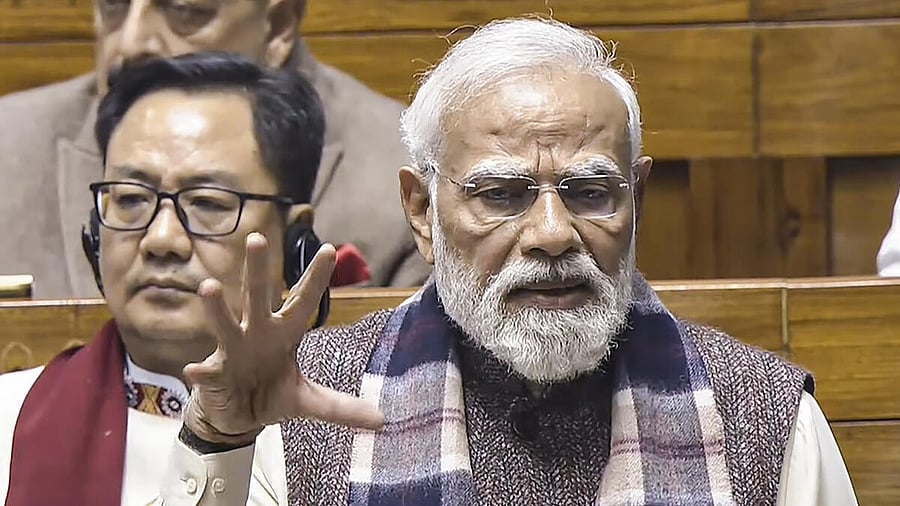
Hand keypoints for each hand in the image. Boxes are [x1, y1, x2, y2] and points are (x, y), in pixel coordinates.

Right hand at [182, 232, 382, 444]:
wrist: (237, 418)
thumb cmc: (271, 393)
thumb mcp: (308, 401)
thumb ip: (341, 407)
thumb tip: (381, 420)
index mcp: (284, 333)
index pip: (303, 300)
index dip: (315, 277)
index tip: (330, 248)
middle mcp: (257, 333)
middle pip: (257, 296)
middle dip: (257, 269)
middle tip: (257, 238)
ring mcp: (232, 351)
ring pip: (225, 325)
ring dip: (216, 308)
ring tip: (208, 287)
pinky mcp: (213, 375)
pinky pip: (205, 372)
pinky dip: (200, 372)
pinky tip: (194, 371)